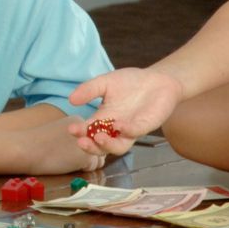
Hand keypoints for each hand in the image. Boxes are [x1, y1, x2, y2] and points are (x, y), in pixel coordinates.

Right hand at [22, 117, 109, 175]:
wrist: (27, 148)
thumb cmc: (35, 144)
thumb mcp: (56, 133)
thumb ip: (71, 138)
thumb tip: (78, 150)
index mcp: (77, 120)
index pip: (91, 136)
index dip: (83, 146)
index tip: (68, 150)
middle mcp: (87, 128)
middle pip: (97, 146)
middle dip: (88, 154)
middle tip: (68, 157)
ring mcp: (89, 142)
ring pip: (98, 157)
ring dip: (87, 163)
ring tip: (67, 161)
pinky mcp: (86, 156)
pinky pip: (92, 167)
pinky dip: (83, 169)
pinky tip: (68, 165)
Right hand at [64, 68, 184, 155]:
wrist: (157, 79)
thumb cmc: (131, 82)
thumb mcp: (105, 82)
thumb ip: (89, 90)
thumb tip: (71, 99)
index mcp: (104, 119)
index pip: (89, 131)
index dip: (80, 132)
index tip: (72, 129)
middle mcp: (115, 129)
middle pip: (100, 146)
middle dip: (90, 146)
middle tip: (81, 141)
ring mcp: (131, 130)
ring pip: (118, 148)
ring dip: (107, 146)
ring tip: (98, 138)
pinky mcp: (146, 126)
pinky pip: (135, 133)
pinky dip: (126, 131)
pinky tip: (118, 125)